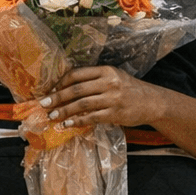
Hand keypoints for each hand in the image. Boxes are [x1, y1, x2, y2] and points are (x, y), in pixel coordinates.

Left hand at [40, 67, 164, 128]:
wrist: (152, 102)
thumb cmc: (128, 90)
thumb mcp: (113, 77)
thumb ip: (93, 80)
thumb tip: (65, 89)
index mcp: (105, 70)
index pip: (77, 74)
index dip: (61, 82)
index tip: (51, 90)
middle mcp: (108, 82)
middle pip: (76, 89)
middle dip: (57, 97)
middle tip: (43, 104)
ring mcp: (112, 98)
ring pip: (81, 105)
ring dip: (64, 111)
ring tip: (52, 116)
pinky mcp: (115, 113)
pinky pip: (91, 118)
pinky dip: (77, 121)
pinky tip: (67, 125)